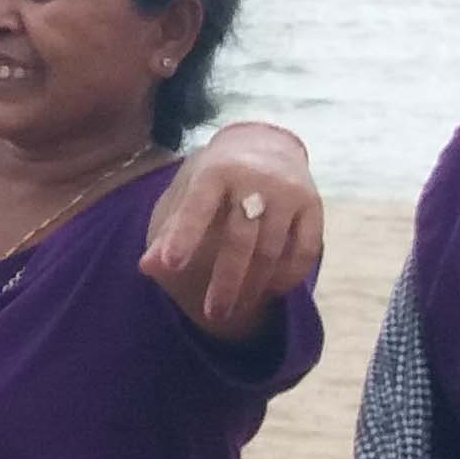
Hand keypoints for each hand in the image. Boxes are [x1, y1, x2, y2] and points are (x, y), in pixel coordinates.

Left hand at [143, 122, 322, 335]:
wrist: (266, 144)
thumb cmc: (216, 178)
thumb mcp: (189, 191)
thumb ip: (169, 230)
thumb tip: (146, 267)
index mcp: (215, 171)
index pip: (196, 207)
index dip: (183, 236)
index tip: (169, 266)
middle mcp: (255, 179)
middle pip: (239, 239)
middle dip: (225, 281)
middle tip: (212, 314)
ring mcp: (288, 192)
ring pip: (271, 250)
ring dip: (254, 286)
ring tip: (236, 308)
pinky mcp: (313, 205)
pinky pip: (304, 250)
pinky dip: (287, 276)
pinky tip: (270, 292)